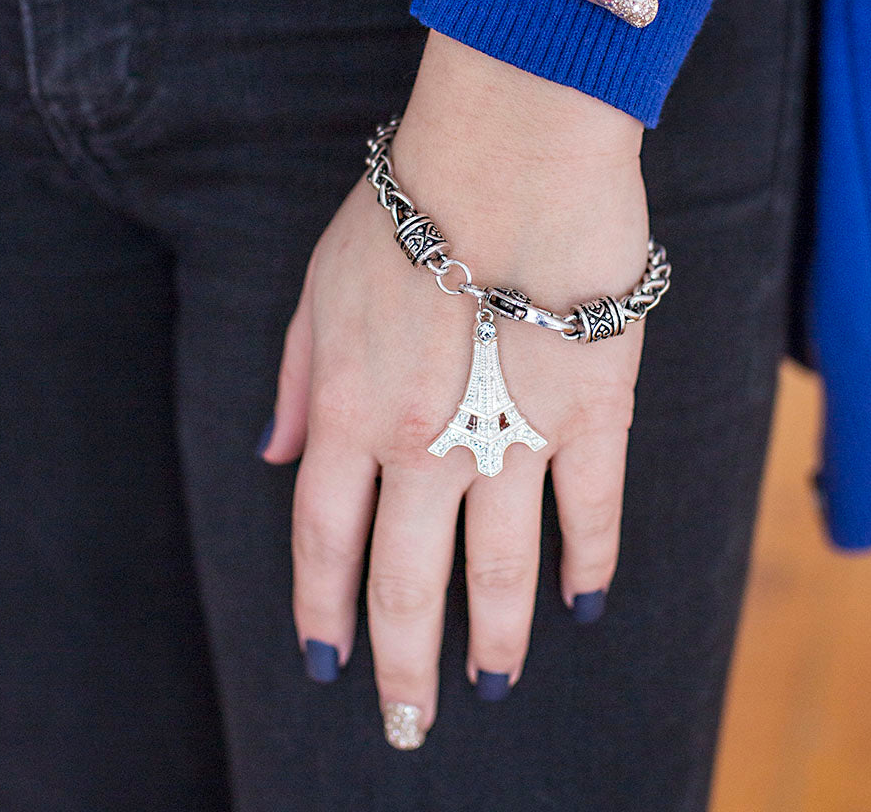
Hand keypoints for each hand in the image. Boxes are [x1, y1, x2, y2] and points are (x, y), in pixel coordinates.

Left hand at [261, 32, 648, 745]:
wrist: (509, 147)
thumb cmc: (413, 203)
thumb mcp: (319, 281)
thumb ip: (296, 376)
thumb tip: (277, 456)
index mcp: (351, 410)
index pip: (326, 542)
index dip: (324, 612)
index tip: (328, 665)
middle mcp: (423, 444)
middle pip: (408, 583)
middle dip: (403, 664)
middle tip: (407, 723)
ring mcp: (513, 436)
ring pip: (502, 569)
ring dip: (498, 638)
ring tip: (496, 685)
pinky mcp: (592, 412)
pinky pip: (593, 511)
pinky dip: (589, 564)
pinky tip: (584, 603)